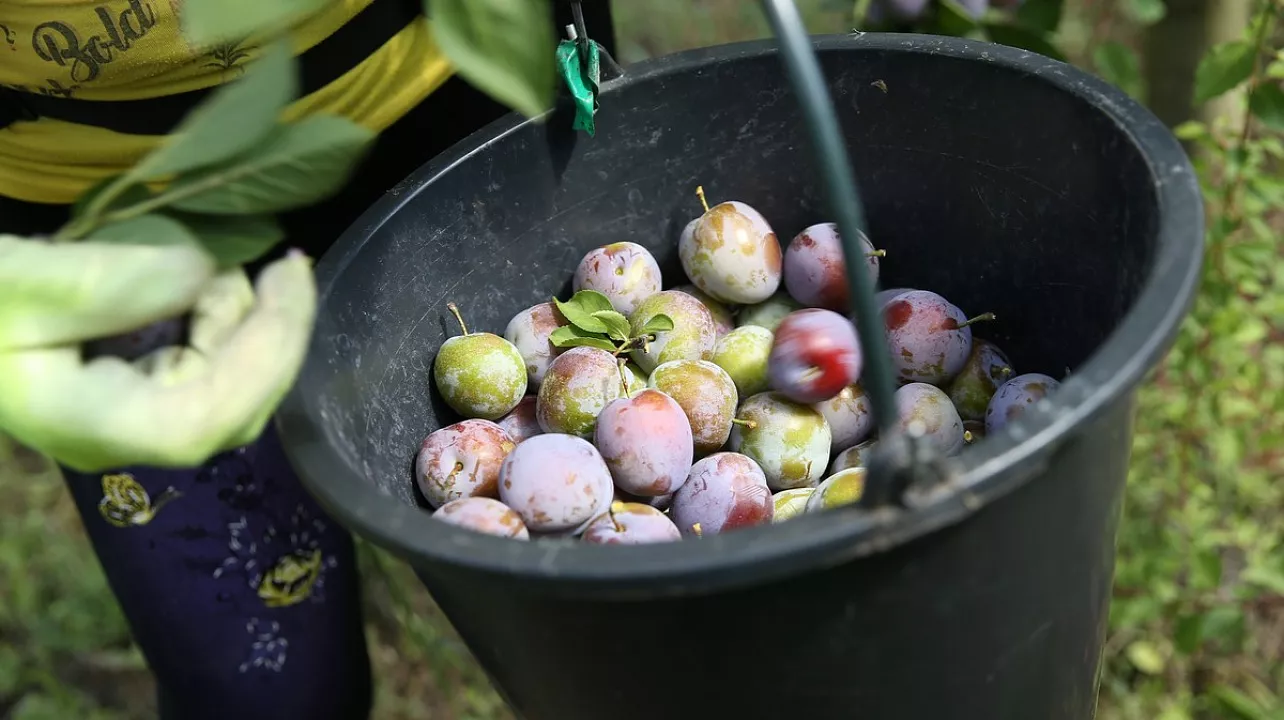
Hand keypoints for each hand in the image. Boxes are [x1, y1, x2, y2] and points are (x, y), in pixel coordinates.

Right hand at [0, 234, 316, 471]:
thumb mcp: (16, 281)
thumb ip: (108, 283)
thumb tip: (199, 272)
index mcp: (92, 425)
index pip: (206, 418)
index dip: (264, 354)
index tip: (286, 278)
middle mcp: (121, 438)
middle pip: (233, 411)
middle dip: (272, 336)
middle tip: (283, 263)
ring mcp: (128, 420)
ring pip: (227, 391)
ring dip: (247, 326)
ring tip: (230, 265)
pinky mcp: (130, 394)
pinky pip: (204, 372)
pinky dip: (225, 327)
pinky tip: (211, 286)